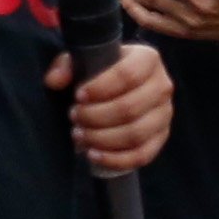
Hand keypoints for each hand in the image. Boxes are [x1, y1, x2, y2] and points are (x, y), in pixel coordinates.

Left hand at [47, 40, 173, 172]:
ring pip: (135, 134)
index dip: (100, 88)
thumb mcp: (82, 61)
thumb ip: (65, 66)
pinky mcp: (160, 138)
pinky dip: (115, 160)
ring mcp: (164, 114)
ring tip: (79, 134)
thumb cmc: (100, 73)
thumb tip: (54, 81)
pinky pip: (142, 155)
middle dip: (95, 116)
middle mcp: (162, 86)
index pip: (128, 75)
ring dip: (102, 138)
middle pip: (129, 108)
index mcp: (148, 59)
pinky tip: (92, 154)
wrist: (118, 87)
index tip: (78, 96)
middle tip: (74, 116)